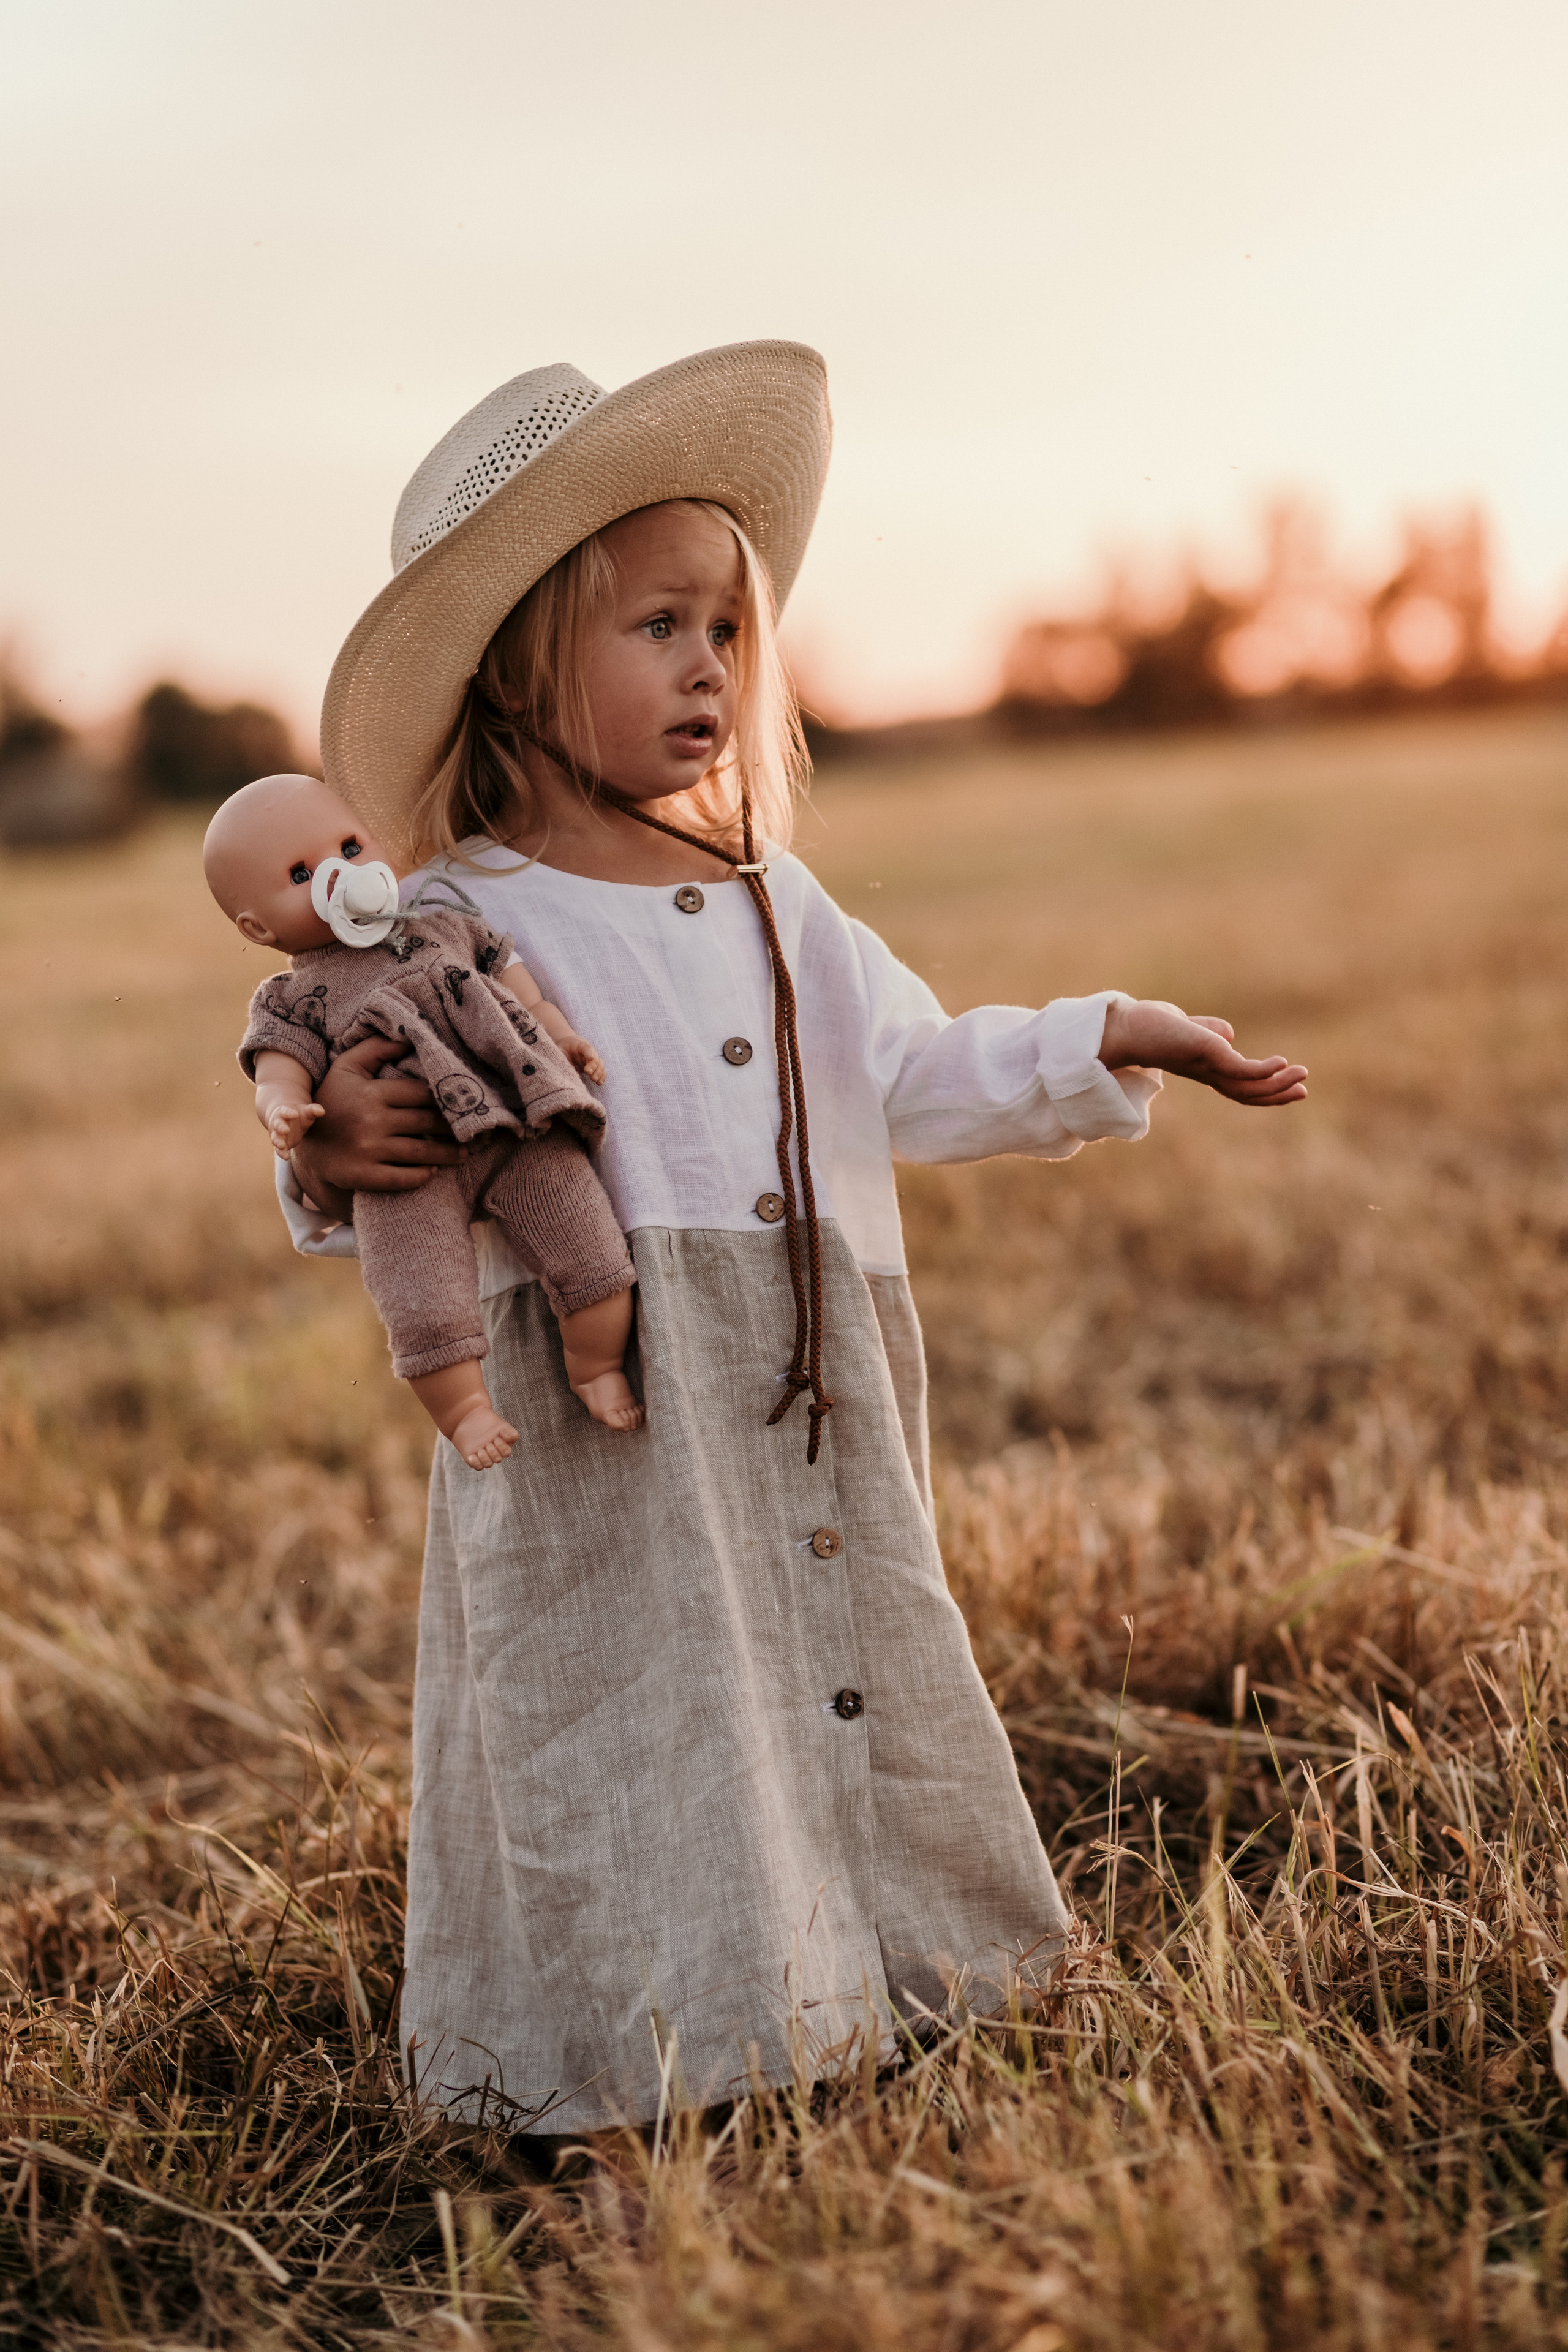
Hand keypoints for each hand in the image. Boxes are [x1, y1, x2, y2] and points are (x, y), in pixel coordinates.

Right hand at [266, 1099, 324, 1157]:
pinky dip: (281, 1153)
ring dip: (278, 1142)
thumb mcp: (306, 1112)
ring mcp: (277, 1134)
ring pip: (275, 1138)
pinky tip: (286, 1157)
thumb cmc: (298, 1115)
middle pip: (278, 1125)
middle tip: (286, 1130)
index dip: (289, 1112)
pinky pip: (278, 1149)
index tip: (295, 1114)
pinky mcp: (280, 1144)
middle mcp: (278, 1123)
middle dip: (281, 1127)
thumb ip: (313, 1110)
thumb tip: (322, 1111)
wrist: (288, 1121)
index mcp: (284, 1112)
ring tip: (282, 1145)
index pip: (285, 1111)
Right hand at [292, 1034, 464, 1208]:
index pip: (421, 1093)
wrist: (303, 1143)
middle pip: (427, 1122)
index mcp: (371, 1092)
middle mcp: (371, 1121)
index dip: (447, 1098)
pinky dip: (422, 1176)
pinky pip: (403, 1177)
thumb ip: (375, 1049)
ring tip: (465, 1153)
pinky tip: (433, 1171)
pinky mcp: (364, 1176)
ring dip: (448, 1154)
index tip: (466, 1102)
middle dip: (455, 1127)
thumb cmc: (333, 1100)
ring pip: (421, 1151)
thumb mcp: (347, 1068)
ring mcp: (368, 1151)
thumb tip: (408, 1038)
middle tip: (477, 1130)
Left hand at [563, 1034, 606, 1085]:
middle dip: (593, 1066)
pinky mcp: (593, 1067)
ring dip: (598, 1072)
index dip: (589, 1052)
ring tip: (594, 1079)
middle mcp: (588, 1052)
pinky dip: (602, 1077)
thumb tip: (560, 1065)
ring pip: (600, 1065)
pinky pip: (601, 1071)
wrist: (567, 1047)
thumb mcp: (559, 1049)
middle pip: (595, 1058)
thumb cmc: (562, 1049)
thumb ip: (560, 1055)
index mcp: (579, 1045)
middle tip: (588, 1073)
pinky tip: (599, 1083)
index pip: (587, 1047)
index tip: (590, 1058)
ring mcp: (592, 1060)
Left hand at [1099, 998, 1306, 1106]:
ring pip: (1247, 1087)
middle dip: (1276, 1094)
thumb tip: (1231, 1035)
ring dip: (1277, 1085)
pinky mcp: (1207, 1055)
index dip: (1264, 1086)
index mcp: (1205, 1069)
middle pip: (1246, 1093)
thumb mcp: (1187, 1028)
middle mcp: (1206, 1073)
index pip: (1238, 1085)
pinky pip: (1241, 1070)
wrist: (1123, 1027)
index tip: (1287, 1079)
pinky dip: (1263, 1071)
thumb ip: (1209, 1032)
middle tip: (1303, 1091)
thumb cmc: (1149, 1025)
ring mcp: (1207, 1066)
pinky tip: (1281, 1063)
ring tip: (1301, 1076)